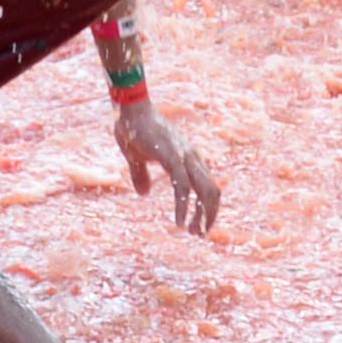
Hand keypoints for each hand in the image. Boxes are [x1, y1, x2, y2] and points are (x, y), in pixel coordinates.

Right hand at [110, 98, 220, 233]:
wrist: (128, 108)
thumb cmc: (133, 128)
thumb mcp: (136, 157)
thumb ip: (141, 175)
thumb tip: (143, 193)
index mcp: (186, 157)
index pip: (208, 186)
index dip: (207, 207)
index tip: (199, 225)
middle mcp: (190, 157)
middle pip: (212, 191)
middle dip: (209, 216)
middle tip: (199, 234)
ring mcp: (183, 156)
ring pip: (204, 191)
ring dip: (202, 215)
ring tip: (193, 232)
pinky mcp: (171, 157)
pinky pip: (183, 187)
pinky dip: (184, 207)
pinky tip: (179, 222)